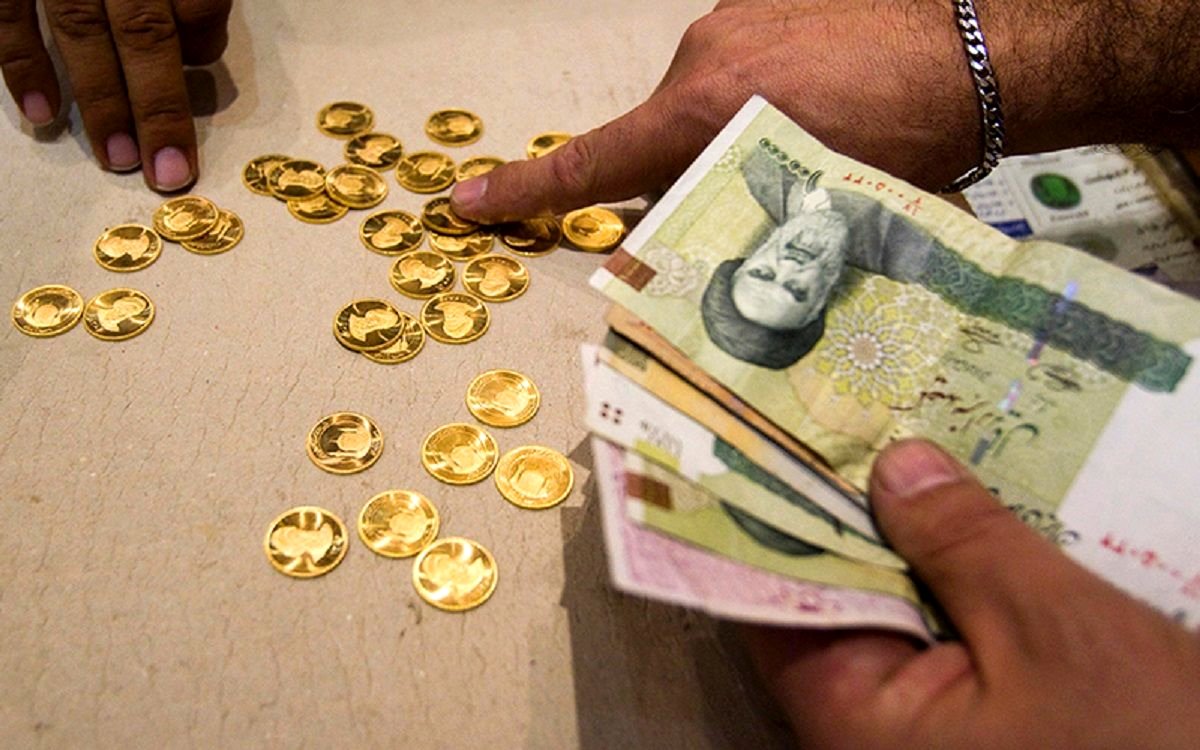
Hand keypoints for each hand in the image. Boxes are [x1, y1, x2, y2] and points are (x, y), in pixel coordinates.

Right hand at [0, 0, 232, 190]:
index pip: (197, 5)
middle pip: (144, 35)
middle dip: (157, 107)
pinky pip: (9, 17)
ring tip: (119, 160)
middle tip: (169, 172)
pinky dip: (24, 68)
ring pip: (81, 32)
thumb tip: (198, 54)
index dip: (203, 45)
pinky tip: (44, 116)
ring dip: (102, 102)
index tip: (199, 69)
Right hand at [451, 0, 980, 222]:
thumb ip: (739, 225)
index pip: (592, 163)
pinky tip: (828, 101)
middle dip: (694, 176)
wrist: (985, 54)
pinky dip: (766, 88)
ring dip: (738, 128)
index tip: (467, 202)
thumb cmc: (912, 143)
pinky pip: (742, 59)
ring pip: (706, 98)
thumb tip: (707, 253)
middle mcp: (707, 53)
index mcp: (707, 111)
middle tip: (767, 201)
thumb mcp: (813, 209)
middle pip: (662, 137)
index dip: (524, 192)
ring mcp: (740, 16)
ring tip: (818, 142)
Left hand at [744, 440, 1199, 748]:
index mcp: (852, 719)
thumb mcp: (1054, 632)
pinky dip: (949, 582)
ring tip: (917, 444)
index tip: (788, 427)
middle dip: (853, 511)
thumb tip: (893, 464)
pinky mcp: (964, 724)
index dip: (780, 508)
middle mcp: (865, 731)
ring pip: (886, 611)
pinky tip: (972, 517)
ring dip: (908, 542)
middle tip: (864, 414)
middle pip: (830, 596)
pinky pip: (933, 636)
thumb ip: (964, 542)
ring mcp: (914, 732)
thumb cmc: (1143, 742)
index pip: (774, 596)